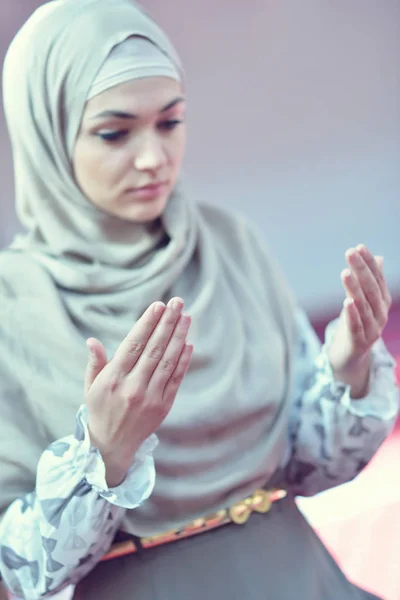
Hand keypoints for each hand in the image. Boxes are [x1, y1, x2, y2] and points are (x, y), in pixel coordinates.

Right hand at [84, 297, 192, 486]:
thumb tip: (92, 340)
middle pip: (153, 349)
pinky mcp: (163, 406)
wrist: (113, 445)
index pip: (133, 345)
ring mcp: (150, 397)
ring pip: (167, 361)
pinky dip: (183, 361)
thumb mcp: (90, 386)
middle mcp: (132, 387)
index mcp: (112, 379)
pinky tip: (189, 343)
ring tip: (186, 317)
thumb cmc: (100, 408)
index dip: (147, 323)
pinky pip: (175, 379)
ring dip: (179, 337)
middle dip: (167, 323)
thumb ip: (95, 363)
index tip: (158, 306)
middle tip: (177, 302)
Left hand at [328, 244, 390, 395]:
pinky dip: (353, 314)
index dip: (369, 263)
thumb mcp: (362, 301)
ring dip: (355, 288)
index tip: (359, 247)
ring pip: (364, 306)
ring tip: (345, 272)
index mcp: (382, 302)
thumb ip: (369, 281)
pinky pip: (357, 326)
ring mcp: (372, 329)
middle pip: (371, 289)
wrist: (351, 356)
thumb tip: (377, 257)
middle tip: (350, 252)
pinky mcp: (360, 342)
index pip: (377, 279)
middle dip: (361, 269)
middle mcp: (380, 314)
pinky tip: (346, 301)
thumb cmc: (356, 323)